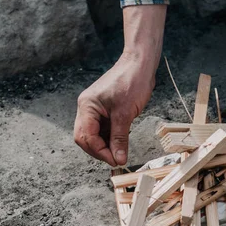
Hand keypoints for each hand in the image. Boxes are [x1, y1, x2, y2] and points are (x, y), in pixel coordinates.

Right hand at [74, 5, 166, 165]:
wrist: (140, 65)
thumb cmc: (131, 82)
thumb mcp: (126, 114)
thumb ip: (120, 138)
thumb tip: (118, 159)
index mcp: (87, 106)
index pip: (85, 136)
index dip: (100, 151)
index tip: (115, 160)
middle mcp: (87, 108)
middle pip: (85, 138)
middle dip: (99, 151)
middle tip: (116, 159)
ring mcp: (95, 110)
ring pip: (94, 136)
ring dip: (105, 146)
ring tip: (119, 153)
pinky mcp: (105, 111)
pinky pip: (104, 130)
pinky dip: (110, 139)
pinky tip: (120, 145)